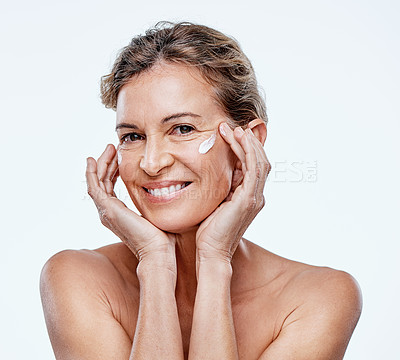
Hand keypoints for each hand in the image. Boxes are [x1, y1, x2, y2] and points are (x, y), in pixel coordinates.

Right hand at [85, 144, 175, 268]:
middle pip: (102, 182)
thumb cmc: (162, 237)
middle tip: (112, 148)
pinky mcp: (108, 209)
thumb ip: (155, 202)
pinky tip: (94, 160)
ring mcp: (106, 211)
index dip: (113, 170)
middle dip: (107, 163)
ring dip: (102, 163)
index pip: (111, 187)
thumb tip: (168, 190)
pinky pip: (94, 187)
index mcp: (119, 214)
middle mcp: (109, 213)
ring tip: (109, 148)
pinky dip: (92, 173)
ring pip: (97, 182)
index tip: (120, 158)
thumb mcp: (156, 213)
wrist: (158, 251)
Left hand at [195, 124, 270, 263]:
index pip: (252, 166)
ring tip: (234, 128)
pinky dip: (247, 151)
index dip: (244, 148)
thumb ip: (221, 187)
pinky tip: (238, 139)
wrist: (210, 251)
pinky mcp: (249, 200)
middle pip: (260, 161)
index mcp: (249, 196)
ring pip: (259, 162)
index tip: (228, 133)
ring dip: (248, 143)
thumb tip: (215, 169)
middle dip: (248, 142)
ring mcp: (255, 197)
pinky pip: (253, 169)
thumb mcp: (216, 202)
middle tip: (231, 126)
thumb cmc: (209, 230)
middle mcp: (256, 195)